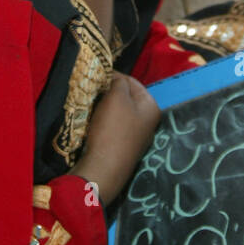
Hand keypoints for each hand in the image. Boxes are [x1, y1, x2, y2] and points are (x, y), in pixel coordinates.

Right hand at [68, 73, 159, 206]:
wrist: (104, 168)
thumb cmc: (113, 129)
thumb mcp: (116, 98)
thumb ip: (118, 82)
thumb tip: (116, 78)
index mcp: (151, 107)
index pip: (133, 82)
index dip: (115, 77)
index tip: (98, 76)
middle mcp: (148, 122)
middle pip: (127, 98)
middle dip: (110, 93)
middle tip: (93, 91)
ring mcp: (137, 136)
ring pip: (119, 112)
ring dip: (105, 107)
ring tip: (91, 105)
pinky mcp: (124, 147)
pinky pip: (114, 127)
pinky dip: (104, 121)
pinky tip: (94, 122)